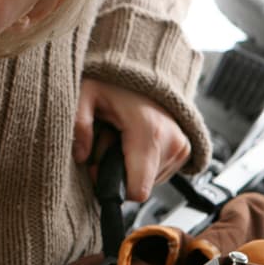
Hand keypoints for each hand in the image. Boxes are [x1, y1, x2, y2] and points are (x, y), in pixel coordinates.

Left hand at [72, 78, 190, 201]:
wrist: (144, 73)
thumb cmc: (114, 83)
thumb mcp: (85, 95)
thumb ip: (79, 125)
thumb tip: (82, 156)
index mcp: (150, 132)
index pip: (137, 191)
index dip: (110, 186)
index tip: (99, 168)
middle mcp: (172, 142)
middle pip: (139, 187)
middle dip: (118, 172)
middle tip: (109, 142)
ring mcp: (181, 147)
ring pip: (148, 182)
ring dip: (130, 166)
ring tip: (122, 139)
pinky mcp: (184, 151)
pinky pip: (158, 174)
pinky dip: (142, 163)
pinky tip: (135, 140)